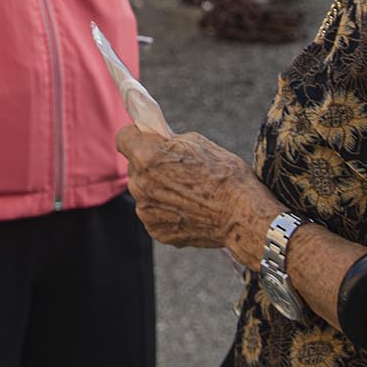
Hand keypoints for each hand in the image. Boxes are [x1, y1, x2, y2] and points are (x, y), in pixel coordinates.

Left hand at [116, 125, 280, 267]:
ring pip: (144, 191)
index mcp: (147, 156)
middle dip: (150, 164)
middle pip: (135, 167)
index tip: (147, 138)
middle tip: (176, 167)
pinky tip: (189, 209)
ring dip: (157, 189)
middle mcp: (140, 184)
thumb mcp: (196, 142)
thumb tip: (156, 141)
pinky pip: (154, 213)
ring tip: (187, 192)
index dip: (136, 135)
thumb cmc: (225, 175)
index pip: (123, 137)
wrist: (243, 216)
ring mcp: (146, 210)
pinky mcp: (156, 231)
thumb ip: (167, 142)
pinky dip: (166, 210)